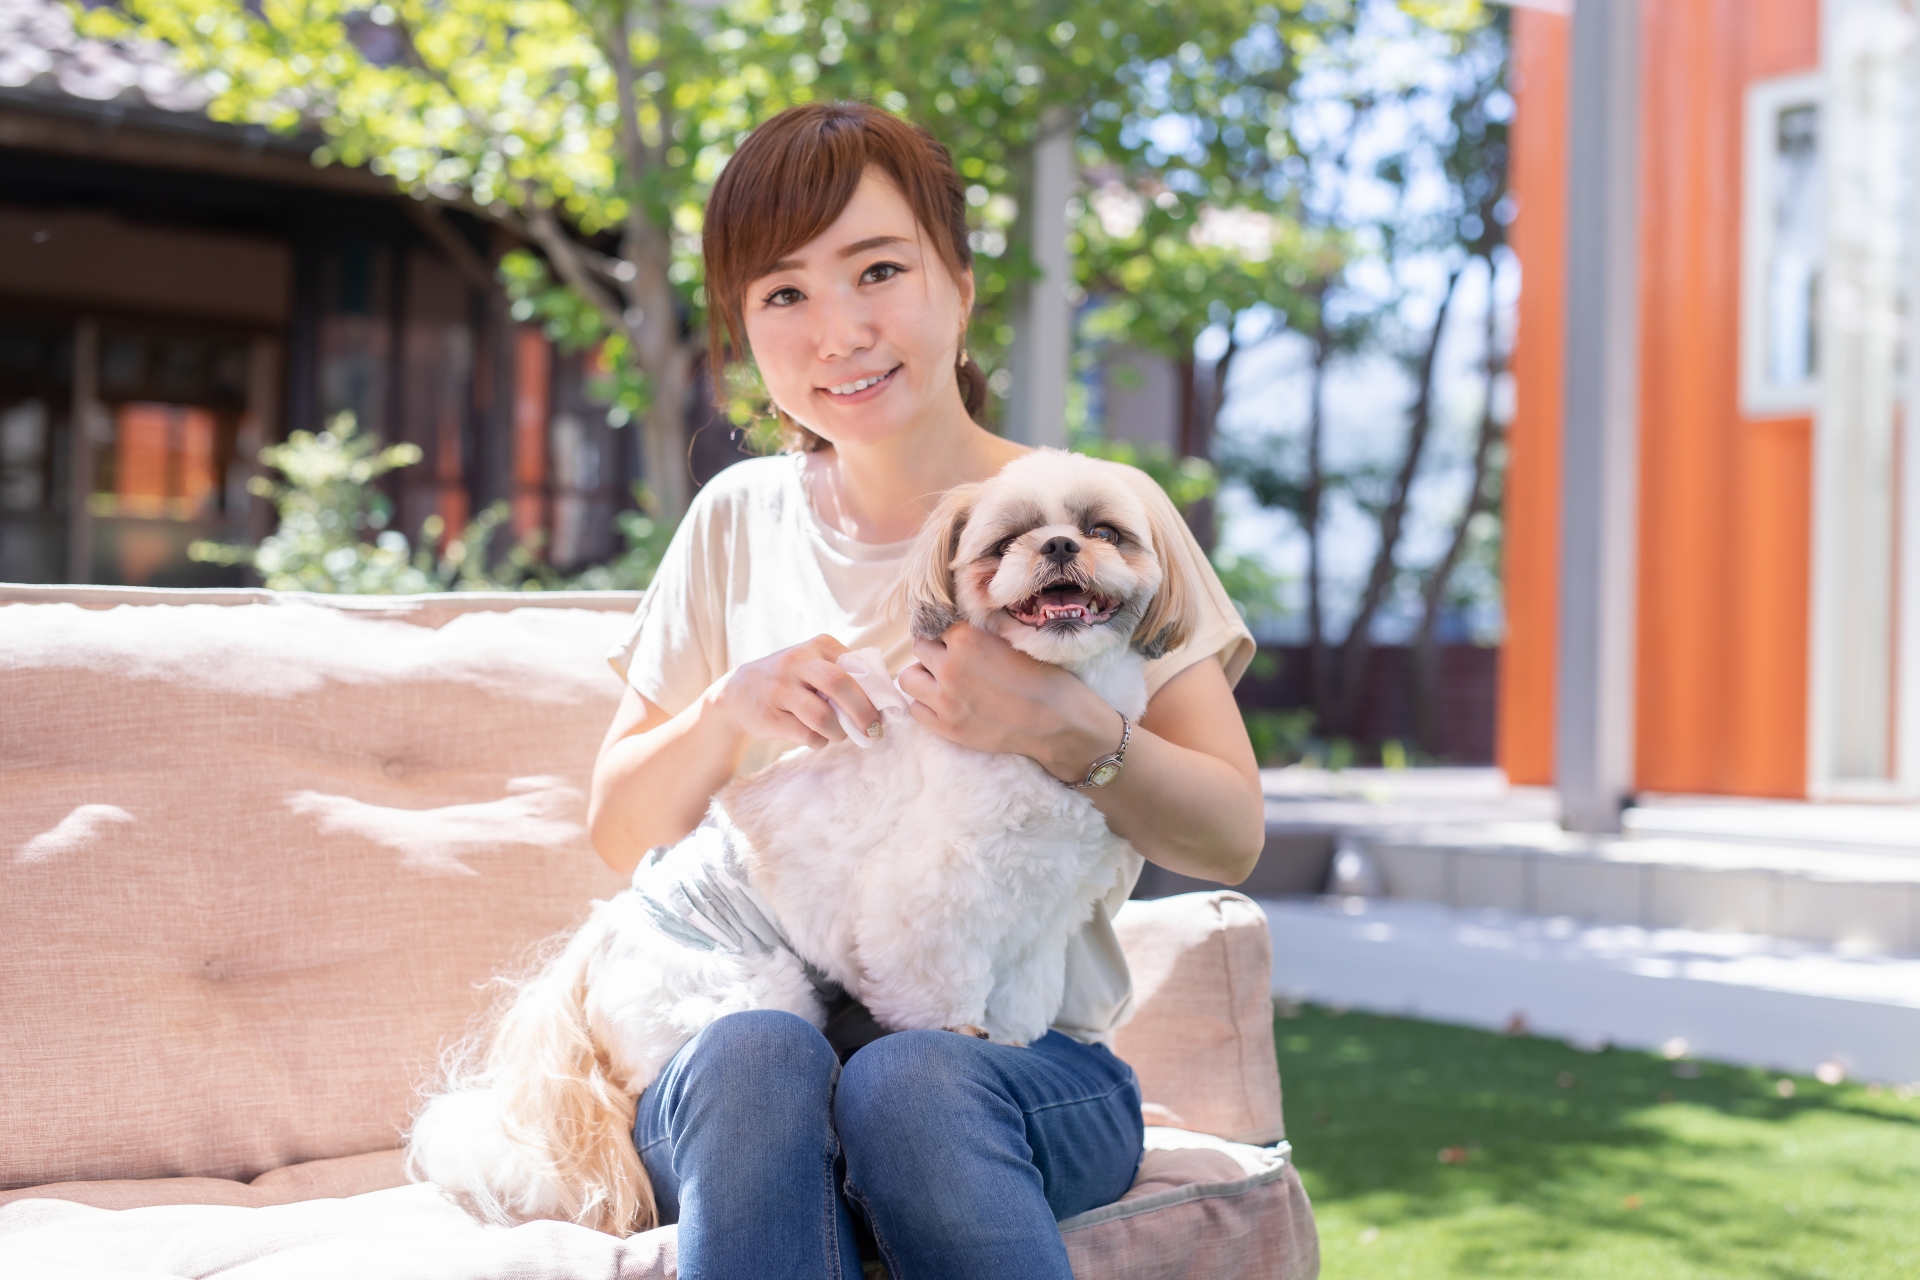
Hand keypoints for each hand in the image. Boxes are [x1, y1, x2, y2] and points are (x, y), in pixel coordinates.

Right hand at [709, 634, 881, 748]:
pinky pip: (806, 735)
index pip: (856, 668)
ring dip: (838, 733)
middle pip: (840, 685)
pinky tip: (816, 737)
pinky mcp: (770, 715)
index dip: (874, 694)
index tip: (884, 713)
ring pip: (823, 716)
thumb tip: (885, 699)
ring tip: (838, 734)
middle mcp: (798, 661)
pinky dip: (819, 741)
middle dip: (863, 713)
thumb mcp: (815, 664)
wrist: (738, 692)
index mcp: (818, 645)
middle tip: (873, 731)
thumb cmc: (791, 680)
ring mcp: (780, 687)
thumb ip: (846, 674)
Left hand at [897, 625, 1122, 782]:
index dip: (949, 633)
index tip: (957, 640)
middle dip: (934, 652)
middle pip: (920, 649)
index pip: (937, 626)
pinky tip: (945, 703)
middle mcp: (950, 667)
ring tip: (943, 681)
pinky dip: (925, 704)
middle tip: (952, 660)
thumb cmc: (1044, 679)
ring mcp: (945, 701)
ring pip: (909, 678)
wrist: (1058, 723)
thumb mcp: (1012, 641)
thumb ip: (979, 634)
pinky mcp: (947, 728)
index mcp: (967, 639)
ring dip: (923, 676)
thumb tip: (957, 627)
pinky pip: (916, 709)